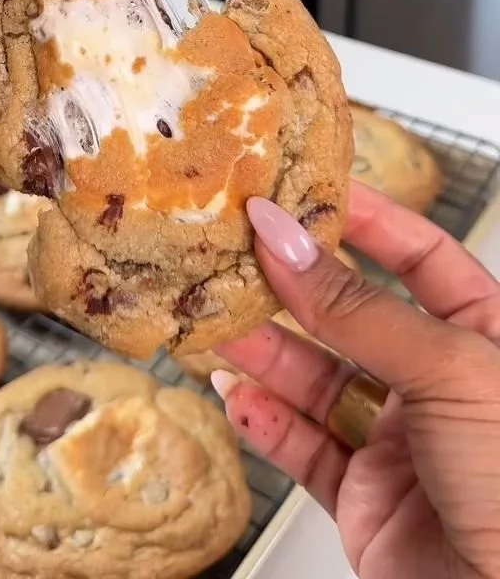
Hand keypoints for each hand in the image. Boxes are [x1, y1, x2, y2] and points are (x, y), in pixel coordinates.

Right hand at [212, 183, 499, 578]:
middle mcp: (441, 382)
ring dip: (263, 349)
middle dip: (295, 285)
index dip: (364, 220)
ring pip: (316, 378)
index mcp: (487, 336)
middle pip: (353, 315)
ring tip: (216, 318)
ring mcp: (400, 441)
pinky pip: (301, 446)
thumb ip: (357, 307)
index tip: (304, 191)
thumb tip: (287, 241)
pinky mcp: (363, 496)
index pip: (420, 256)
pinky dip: (262, 419)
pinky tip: (233, 392)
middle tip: (239, 249)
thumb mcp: (446, 370)